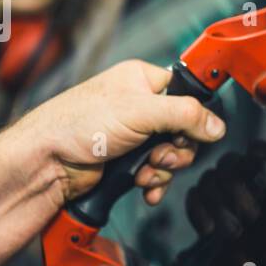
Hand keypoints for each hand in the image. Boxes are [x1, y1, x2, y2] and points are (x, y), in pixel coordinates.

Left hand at [10, 59, 226, 206]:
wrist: (48, 162)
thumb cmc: (76, 124)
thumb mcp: (140, 112)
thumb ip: (184, 115)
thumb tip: (217, 125)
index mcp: (142, 80)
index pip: (186, 92)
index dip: (193, 114)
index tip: (191, 130)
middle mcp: (140, 105)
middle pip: (184, 129)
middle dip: (177, 149)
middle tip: (160, 154)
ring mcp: (134, 134)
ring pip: (172, 153)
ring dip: (164, 168)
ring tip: (145, 171)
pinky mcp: (128, 159)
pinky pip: (157, 172)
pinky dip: (154, 181)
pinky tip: (144, 185)